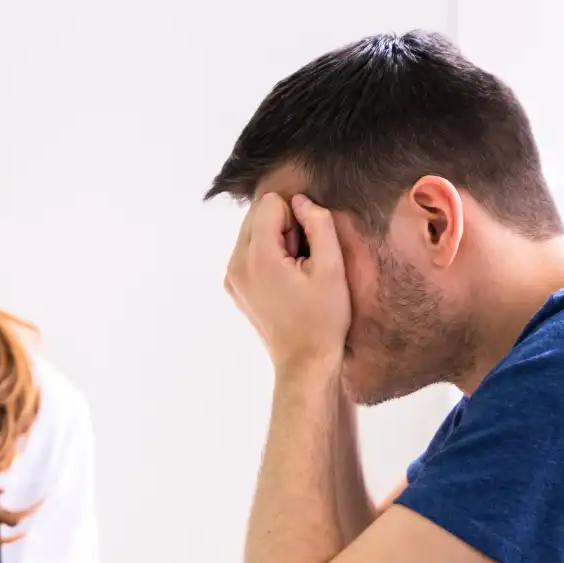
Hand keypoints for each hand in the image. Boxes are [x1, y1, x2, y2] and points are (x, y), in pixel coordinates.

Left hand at [224, 193, 350, 379]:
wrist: (305, 361)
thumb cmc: (322, 319)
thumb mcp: (332, 268)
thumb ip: (319, 225)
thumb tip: (302, 201)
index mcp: (257, 257)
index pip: (270, 203)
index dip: (296, 218)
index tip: (306, 249)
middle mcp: (235, 264)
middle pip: (256, 214)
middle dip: (282, 227)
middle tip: (301, 262)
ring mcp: (231, 277)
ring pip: (251, 231)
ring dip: (275, 241)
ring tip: (294, 273)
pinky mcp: (234, 287)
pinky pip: (248, 252)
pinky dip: (266, 256)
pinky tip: (284, 282)